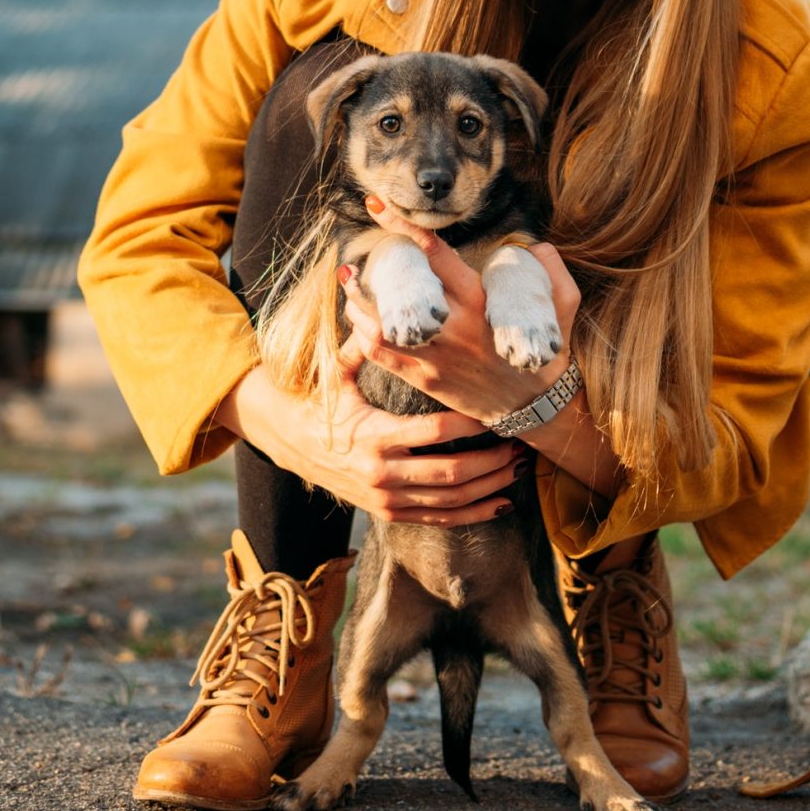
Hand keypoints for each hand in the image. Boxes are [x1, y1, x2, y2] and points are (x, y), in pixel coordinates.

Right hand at [213, 356, 526, 526]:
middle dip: (491, 462)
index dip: (468, 424)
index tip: (495, 410)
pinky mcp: (389, 512)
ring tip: (519, 468)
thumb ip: (363, 340)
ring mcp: (386, 498)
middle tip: (521, 445)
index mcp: (372, 436)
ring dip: (489, 487)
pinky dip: (473, 514)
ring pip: (449, 502)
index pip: (432, 432)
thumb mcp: (336, 371)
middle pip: (450, 474)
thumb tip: (373, 291)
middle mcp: (381, 473)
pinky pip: (438, 519)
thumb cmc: (319, 398)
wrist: (287, 442)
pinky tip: (501, 502)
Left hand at [340, 197, 580, 425]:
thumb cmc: (546, 352)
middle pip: (399, 290)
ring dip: (357, 304)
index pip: (435, 254)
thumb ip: (553, 270)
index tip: (376, 204)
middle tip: (350, 262)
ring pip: (380, 326)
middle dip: (368, 272)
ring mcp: (437, 355)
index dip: (403, 227)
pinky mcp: (426, 378)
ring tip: (347, 286)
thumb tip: (535, 244)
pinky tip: (358, 320)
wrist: (536, 408)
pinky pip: (382, 355)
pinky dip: (362, 335)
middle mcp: (454, 326)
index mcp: (481, 301)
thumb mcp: (565, 307)